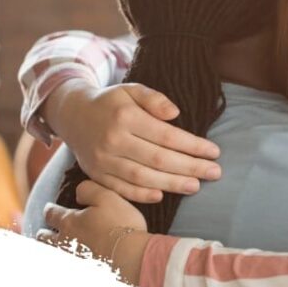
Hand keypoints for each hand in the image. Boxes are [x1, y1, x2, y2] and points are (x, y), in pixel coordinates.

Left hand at [36, 180, 146, 262]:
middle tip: (45, 232)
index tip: (50, 208)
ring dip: (50, 252)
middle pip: (44, 239)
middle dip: (44, 233)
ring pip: (52, 256)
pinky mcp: (81, 275)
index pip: (51, 214)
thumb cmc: (121, 225)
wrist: (132, 258)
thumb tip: (77, 192)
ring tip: (54, 251)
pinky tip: (71, 265)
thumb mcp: (108, 197)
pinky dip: (64, 266)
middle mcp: (65, 243)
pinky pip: (67, 270)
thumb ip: (89, 189)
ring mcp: (72, 261)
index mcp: (69, 222)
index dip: (50, 209)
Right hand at [45, 79, 221, 202]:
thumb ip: (154, 98)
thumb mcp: (131, 90)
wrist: (72, 115)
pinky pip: (121, 189)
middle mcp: (113, 140)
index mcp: (125, 117)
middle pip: (158, 159)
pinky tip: (162, 195)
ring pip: (142, 178)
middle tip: (214, 172)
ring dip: (172, 184)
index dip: (192, 146)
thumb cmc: (111, 103)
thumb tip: (176, 114)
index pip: (166, 136)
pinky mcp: (96, 175)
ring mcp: (103, 160)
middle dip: (190, 168)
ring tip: (196, 186)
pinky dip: (141, 195)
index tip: (214, 152)